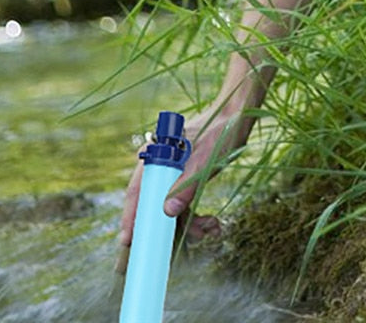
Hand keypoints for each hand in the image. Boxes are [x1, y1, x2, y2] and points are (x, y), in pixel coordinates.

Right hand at [119, 103, 251, 246]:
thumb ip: (185, 187)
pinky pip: (185, 207)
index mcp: (155, 156)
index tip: (128, 240)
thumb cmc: (218, 133)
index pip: (137, 191)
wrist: (237, 119)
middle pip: (154, 205)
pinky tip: (214, 223)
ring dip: (190, 225)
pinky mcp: (186, 181)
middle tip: (176, 247)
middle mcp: (160, 167)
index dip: (131, 216)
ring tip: (210, 227)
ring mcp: (173, 176)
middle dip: (168, 228)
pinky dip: (197, 218)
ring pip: (172, 211)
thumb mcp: (203, 162)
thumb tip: (168, 212)